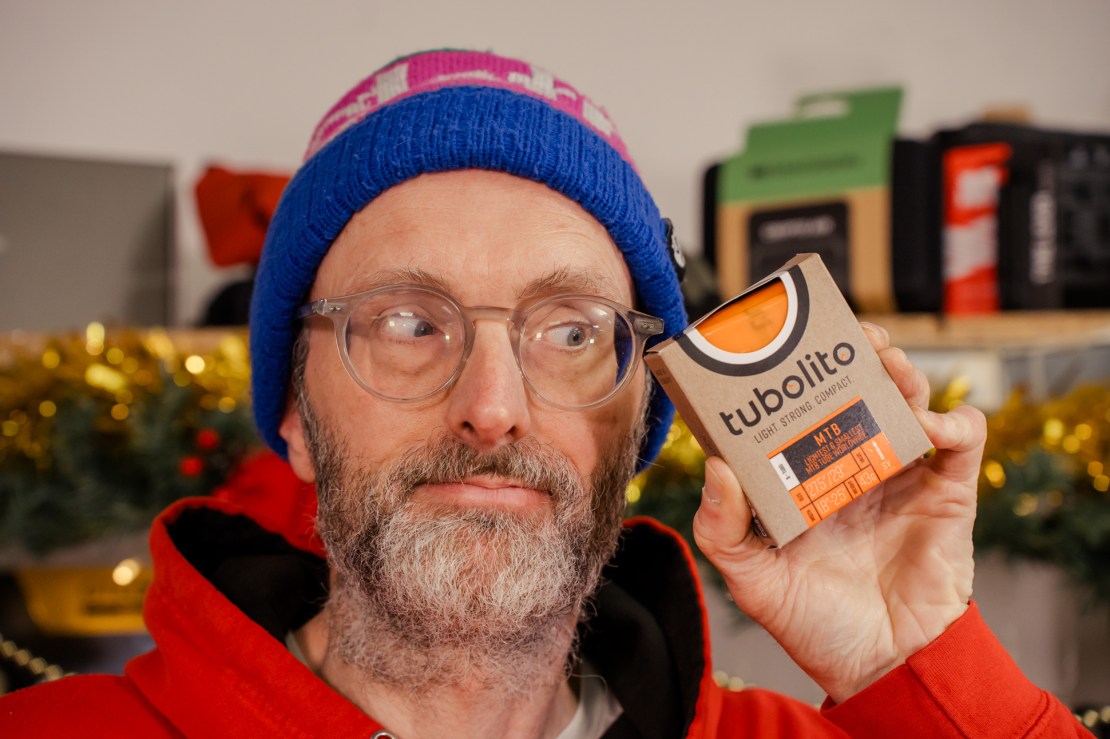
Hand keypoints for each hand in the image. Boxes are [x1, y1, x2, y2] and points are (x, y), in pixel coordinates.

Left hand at [692, 323, 986, 702]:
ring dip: (899, 369)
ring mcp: (901, 475)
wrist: (884, 666)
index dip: (788, 375)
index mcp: (804, 478)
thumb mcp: (751, 578)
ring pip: (907, 399)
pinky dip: (950, 419)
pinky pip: (960, 438)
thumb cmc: (815, 623)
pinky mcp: (947, 492)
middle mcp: (851, 466)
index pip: (795, 410)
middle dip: (852, 353)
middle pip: (856, 390)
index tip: (771, 344)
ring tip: (882, 358)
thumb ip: (722, 528)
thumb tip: (714, 466)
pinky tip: (925, 422)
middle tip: (844, 334)